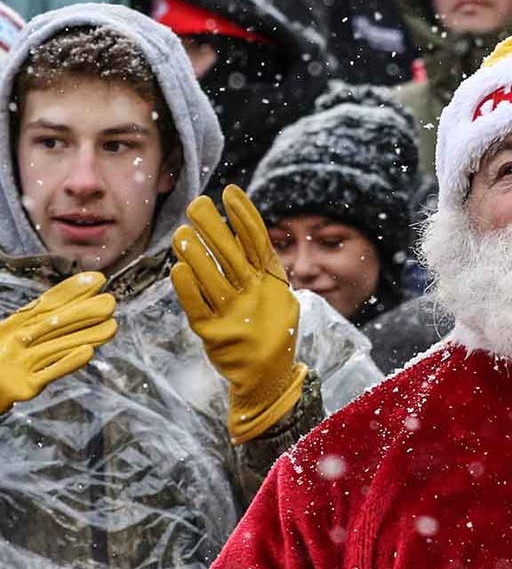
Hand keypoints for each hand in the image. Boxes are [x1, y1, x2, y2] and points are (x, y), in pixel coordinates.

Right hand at [0, 272, 113, 414]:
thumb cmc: (3, 357)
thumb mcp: (16, 333)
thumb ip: (41, 320)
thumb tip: (76, 303)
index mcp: (15, 325)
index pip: (47, 304)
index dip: (71, 291)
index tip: (97, 279)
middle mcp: (17, 340)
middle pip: (55, 323)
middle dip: (84, 312)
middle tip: (111, 302)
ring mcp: (21, 362)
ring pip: (58, 346)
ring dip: (86, 336)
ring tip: (112, 327)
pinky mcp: (25, 385)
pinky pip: (50, 373)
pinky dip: (68, 363)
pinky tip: (89, 352)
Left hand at [171, 185, 306, 443]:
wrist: (268, 376)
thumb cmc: (268, 328)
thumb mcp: (277, 295)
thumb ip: (261, 266)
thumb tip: (240, 228)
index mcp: (273, 285)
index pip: (259, 243)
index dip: (244, 216)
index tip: (229, 192)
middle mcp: (256, 298)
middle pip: (233, 257)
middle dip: (214, 228)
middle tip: (196, 204)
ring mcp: (236, 317)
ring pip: (214, 280)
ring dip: (196, 254)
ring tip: (181, 232)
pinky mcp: (214, 335)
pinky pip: (198, 307)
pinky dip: (187, 287)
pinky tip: (177, 267)